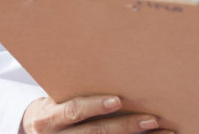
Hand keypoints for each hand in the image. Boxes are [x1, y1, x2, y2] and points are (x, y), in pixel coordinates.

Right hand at [21, 95, 170, 133]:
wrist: (35, 128)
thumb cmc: (53, 106)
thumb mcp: (55, 97)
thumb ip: (77, 90)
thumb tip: (117, 70)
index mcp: (48, 118)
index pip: (73, 111)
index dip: (95, 106)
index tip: (118, 101)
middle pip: (94, 132)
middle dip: (125, 127)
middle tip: (151, 119)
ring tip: (162, 132)